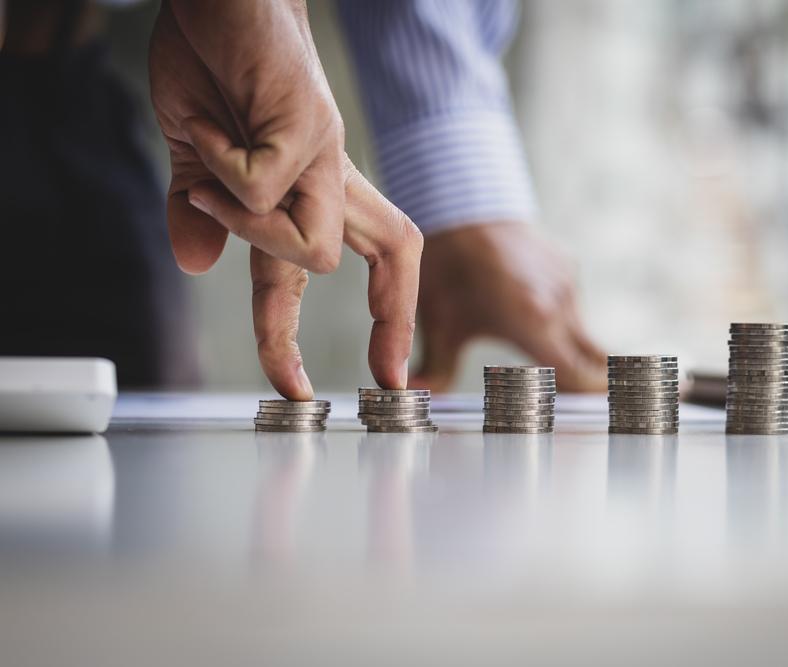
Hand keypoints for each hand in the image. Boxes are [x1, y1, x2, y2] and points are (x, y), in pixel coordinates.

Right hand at [149, 1, 421, 397]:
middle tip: (389, 382)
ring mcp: (326, 149)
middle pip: (399, 253)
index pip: (356, 266)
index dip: (368, 322)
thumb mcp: (196, 160)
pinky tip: (211, 126)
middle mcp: (331, 175)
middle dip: (397, 323)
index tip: (349, 383)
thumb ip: (202, 215)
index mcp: (311, 188)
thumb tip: (197, 265)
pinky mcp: (309, 121)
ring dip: (251, 232)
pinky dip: (223, 170)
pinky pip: (267, 189)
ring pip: (318, 249)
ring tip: (207, 180)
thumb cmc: (209, 65)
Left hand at [411, 223, 606, 391]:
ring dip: (568, 348)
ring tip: (532, 349)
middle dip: (592, 382)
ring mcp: (567, 284)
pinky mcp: (567, 267)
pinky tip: (524, 309)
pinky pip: (570, 305)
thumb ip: (434, 373)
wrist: (460, 204)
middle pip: (595, 360)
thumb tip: (412, 401)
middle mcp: (560, 306)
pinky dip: (557, 318)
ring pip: (581, 332)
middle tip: (590, 404)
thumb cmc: (447, 268)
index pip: (579, 380)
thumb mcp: (438, 326)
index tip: (597, 416)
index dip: (589, 402)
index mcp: (534, 325)